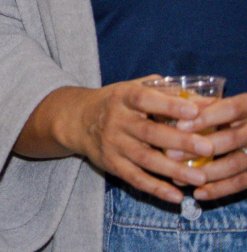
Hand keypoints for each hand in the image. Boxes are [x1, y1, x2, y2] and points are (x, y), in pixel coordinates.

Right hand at [49, 79, 215, 203]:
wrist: (76, 120)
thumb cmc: (114, 102)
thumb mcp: (132, 88)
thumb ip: (165, 91)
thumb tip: (204, 100)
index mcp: (122, 97)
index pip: (144, 99)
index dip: (168, 105)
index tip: (194, 111)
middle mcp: (116, 120)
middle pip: (149, 132)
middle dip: (179, 140)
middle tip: (207, 147)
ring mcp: (113, 144)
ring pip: (145, 158)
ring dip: (173, 169)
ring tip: (200, 176)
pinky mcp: (112, 164)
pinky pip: (135, 178)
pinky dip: (156, 188)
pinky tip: (176, 196)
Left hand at [186, 92, 246, 201]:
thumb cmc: (238, 115)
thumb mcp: (225, 104)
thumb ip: (206, 104)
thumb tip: (176, 104)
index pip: (230, 109)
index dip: (205, 118)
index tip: (179, 126)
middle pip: (231, 139)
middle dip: (199, 147)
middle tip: (170, 155)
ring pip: (236, 164)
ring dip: (206, 172)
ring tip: (178, 176)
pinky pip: (242, 183)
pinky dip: (220, 190)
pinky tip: (198, 193)